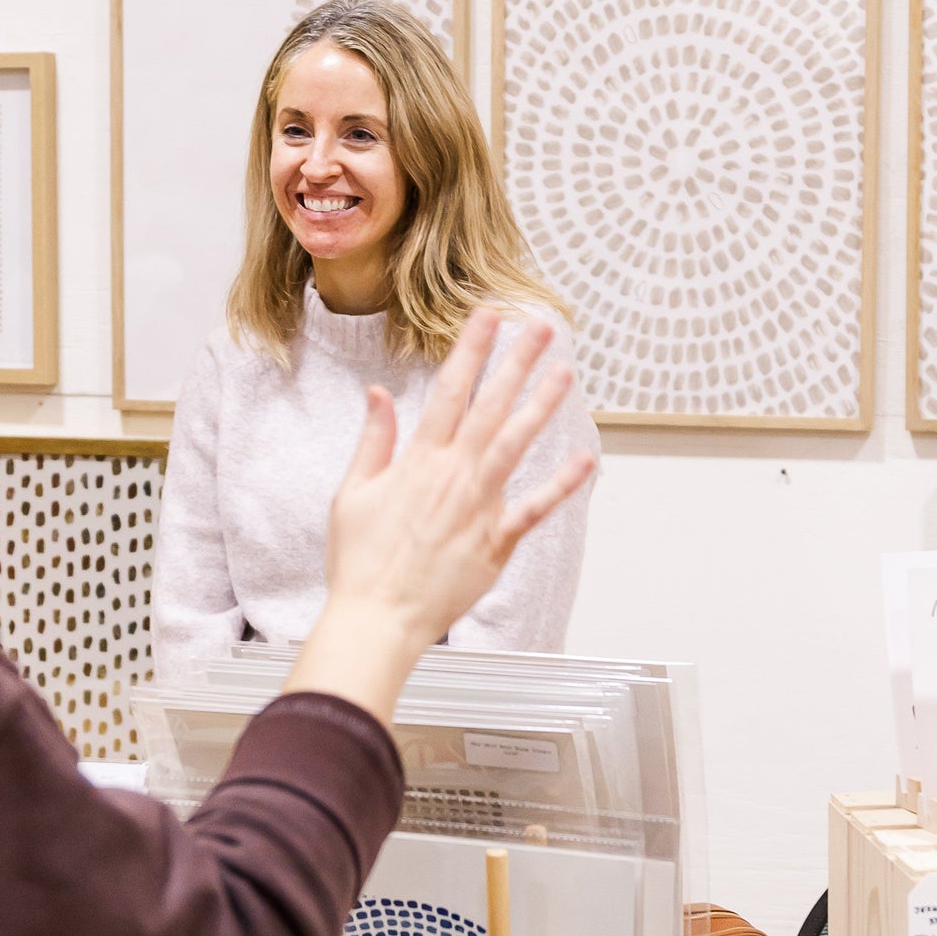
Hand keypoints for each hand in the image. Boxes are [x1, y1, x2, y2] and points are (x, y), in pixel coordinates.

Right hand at [284, 309, 596, 724]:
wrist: (377, 617)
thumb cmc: (360, 562)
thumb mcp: (352, 493)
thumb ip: (373, 441)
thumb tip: (377, 395)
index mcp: (417, 461)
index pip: (449, 391)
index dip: (470, 350)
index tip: (488, 318)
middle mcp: (453, 476)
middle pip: (490, 407)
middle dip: (516, 363)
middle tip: (541, 328)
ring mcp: (478, 508)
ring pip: (516, 445)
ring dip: (541, 407)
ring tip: (565, 374)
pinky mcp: (496, 542)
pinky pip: (534, 509)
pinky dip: (561, 486)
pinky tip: (584, 460)